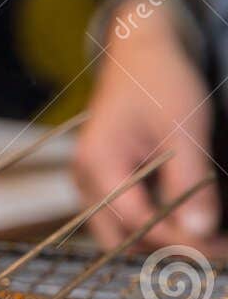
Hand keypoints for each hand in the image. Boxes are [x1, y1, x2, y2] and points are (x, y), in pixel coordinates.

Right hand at [74, 2, 217, 247]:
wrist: (139, 51)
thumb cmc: (161, 81)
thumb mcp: (186, 130)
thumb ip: (191, 184)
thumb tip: (200, 233)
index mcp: (99, 164)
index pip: (135, 221)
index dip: (176, 239)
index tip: (216, 247)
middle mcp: (84, 179)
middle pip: (119, 237)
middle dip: (164, 246)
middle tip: (212, 246)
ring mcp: (88, 181)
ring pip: (119, 230)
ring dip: (157, 235)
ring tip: (202, 231)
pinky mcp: (100, 179)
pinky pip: (121, 213)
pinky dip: (150, 220)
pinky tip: (181, 212)